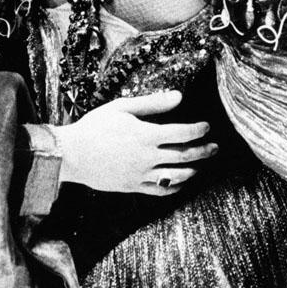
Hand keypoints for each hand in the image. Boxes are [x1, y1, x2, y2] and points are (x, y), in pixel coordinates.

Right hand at [53, 90, 217, 194]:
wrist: (72, 154)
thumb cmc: (95, 126)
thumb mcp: (122, 107)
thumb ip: (152, 103)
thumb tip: (178, 97)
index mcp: (146, 135)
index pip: (182, 134)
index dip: (198, 130)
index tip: (206, 126)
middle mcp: (147, 157)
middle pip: (184, 156)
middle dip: (203, 151)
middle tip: (214, 147)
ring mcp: (140, 174)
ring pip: (176, 176)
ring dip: (192, 170)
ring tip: (200, 165)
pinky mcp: (133, 186)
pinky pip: (160, 190)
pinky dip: (174, 187)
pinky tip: (181, 182)